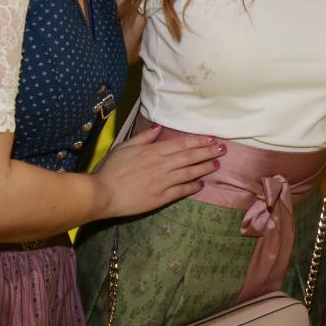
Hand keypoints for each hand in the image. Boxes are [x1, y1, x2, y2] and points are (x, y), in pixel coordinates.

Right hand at [91, 125, 224, 218]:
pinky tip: (201, 184)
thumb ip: (144, 137)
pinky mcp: (160, 197)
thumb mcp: (125, 146)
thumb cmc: (110, 168)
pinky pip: (181, 191)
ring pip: (189, 173)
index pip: (182, 144)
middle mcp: (162, 165)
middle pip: (190, 156)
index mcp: (153, 151)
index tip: (211, 139)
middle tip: (223, 149)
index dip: (199, 141)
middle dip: (208, 152)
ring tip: (217, 164)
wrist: (102, 193)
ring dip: (205, 168)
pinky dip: (192, 187)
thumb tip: (159, 128)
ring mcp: (162, 182)